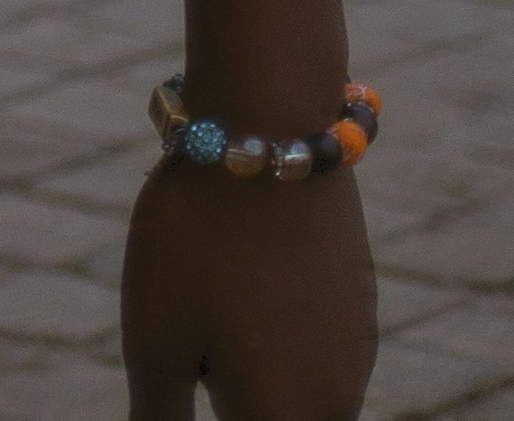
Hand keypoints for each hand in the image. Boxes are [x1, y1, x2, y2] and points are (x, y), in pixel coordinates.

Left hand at [121, 150, 377, 418]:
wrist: (268, 122)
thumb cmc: (200, 240)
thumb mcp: (155, 341)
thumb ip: (160, 419)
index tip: (186, 386)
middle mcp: (338, 400)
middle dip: (232, 405)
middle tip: (189, 358)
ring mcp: (354, 347)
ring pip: (300, 398)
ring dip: (256, 386)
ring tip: (205, 315)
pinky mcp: (357, 299)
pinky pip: (315, 353)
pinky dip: (276, 346)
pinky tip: (239, 290)